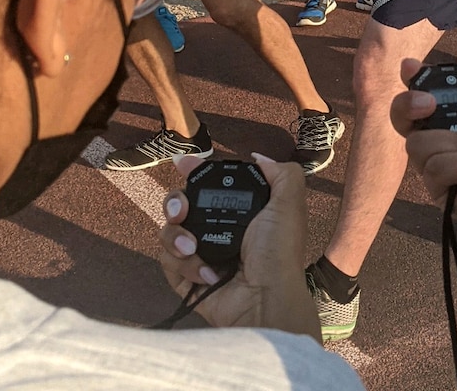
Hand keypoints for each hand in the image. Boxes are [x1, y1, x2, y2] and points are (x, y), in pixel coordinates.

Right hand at [158, 154, 319, 337]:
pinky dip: (182, 266)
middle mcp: (218, 230)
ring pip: (169, 232)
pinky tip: (206, 273)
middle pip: (181, 205)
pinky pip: (167, 262)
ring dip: (176, 237)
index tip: (183, 164)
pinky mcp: (187, 279)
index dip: (194, 171)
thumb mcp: (289, 204)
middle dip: (175, 203)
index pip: (210, 185)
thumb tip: (257, 157)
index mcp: (240, 211)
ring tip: (191, 248)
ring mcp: (201, 255)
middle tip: (182, 212)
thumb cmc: (278, 251)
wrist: (266, 298)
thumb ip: (282, 174)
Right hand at [390, 52, 456, 242]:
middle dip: (408, 105)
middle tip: (430, 104)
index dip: (411, 80)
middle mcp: (444, 137)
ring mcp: (440, 165)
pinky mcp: (441, 191)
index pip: (421, 93)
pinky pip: (433, 169)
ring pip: (417, 144)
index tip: (412, 68)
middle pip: (401, 118)